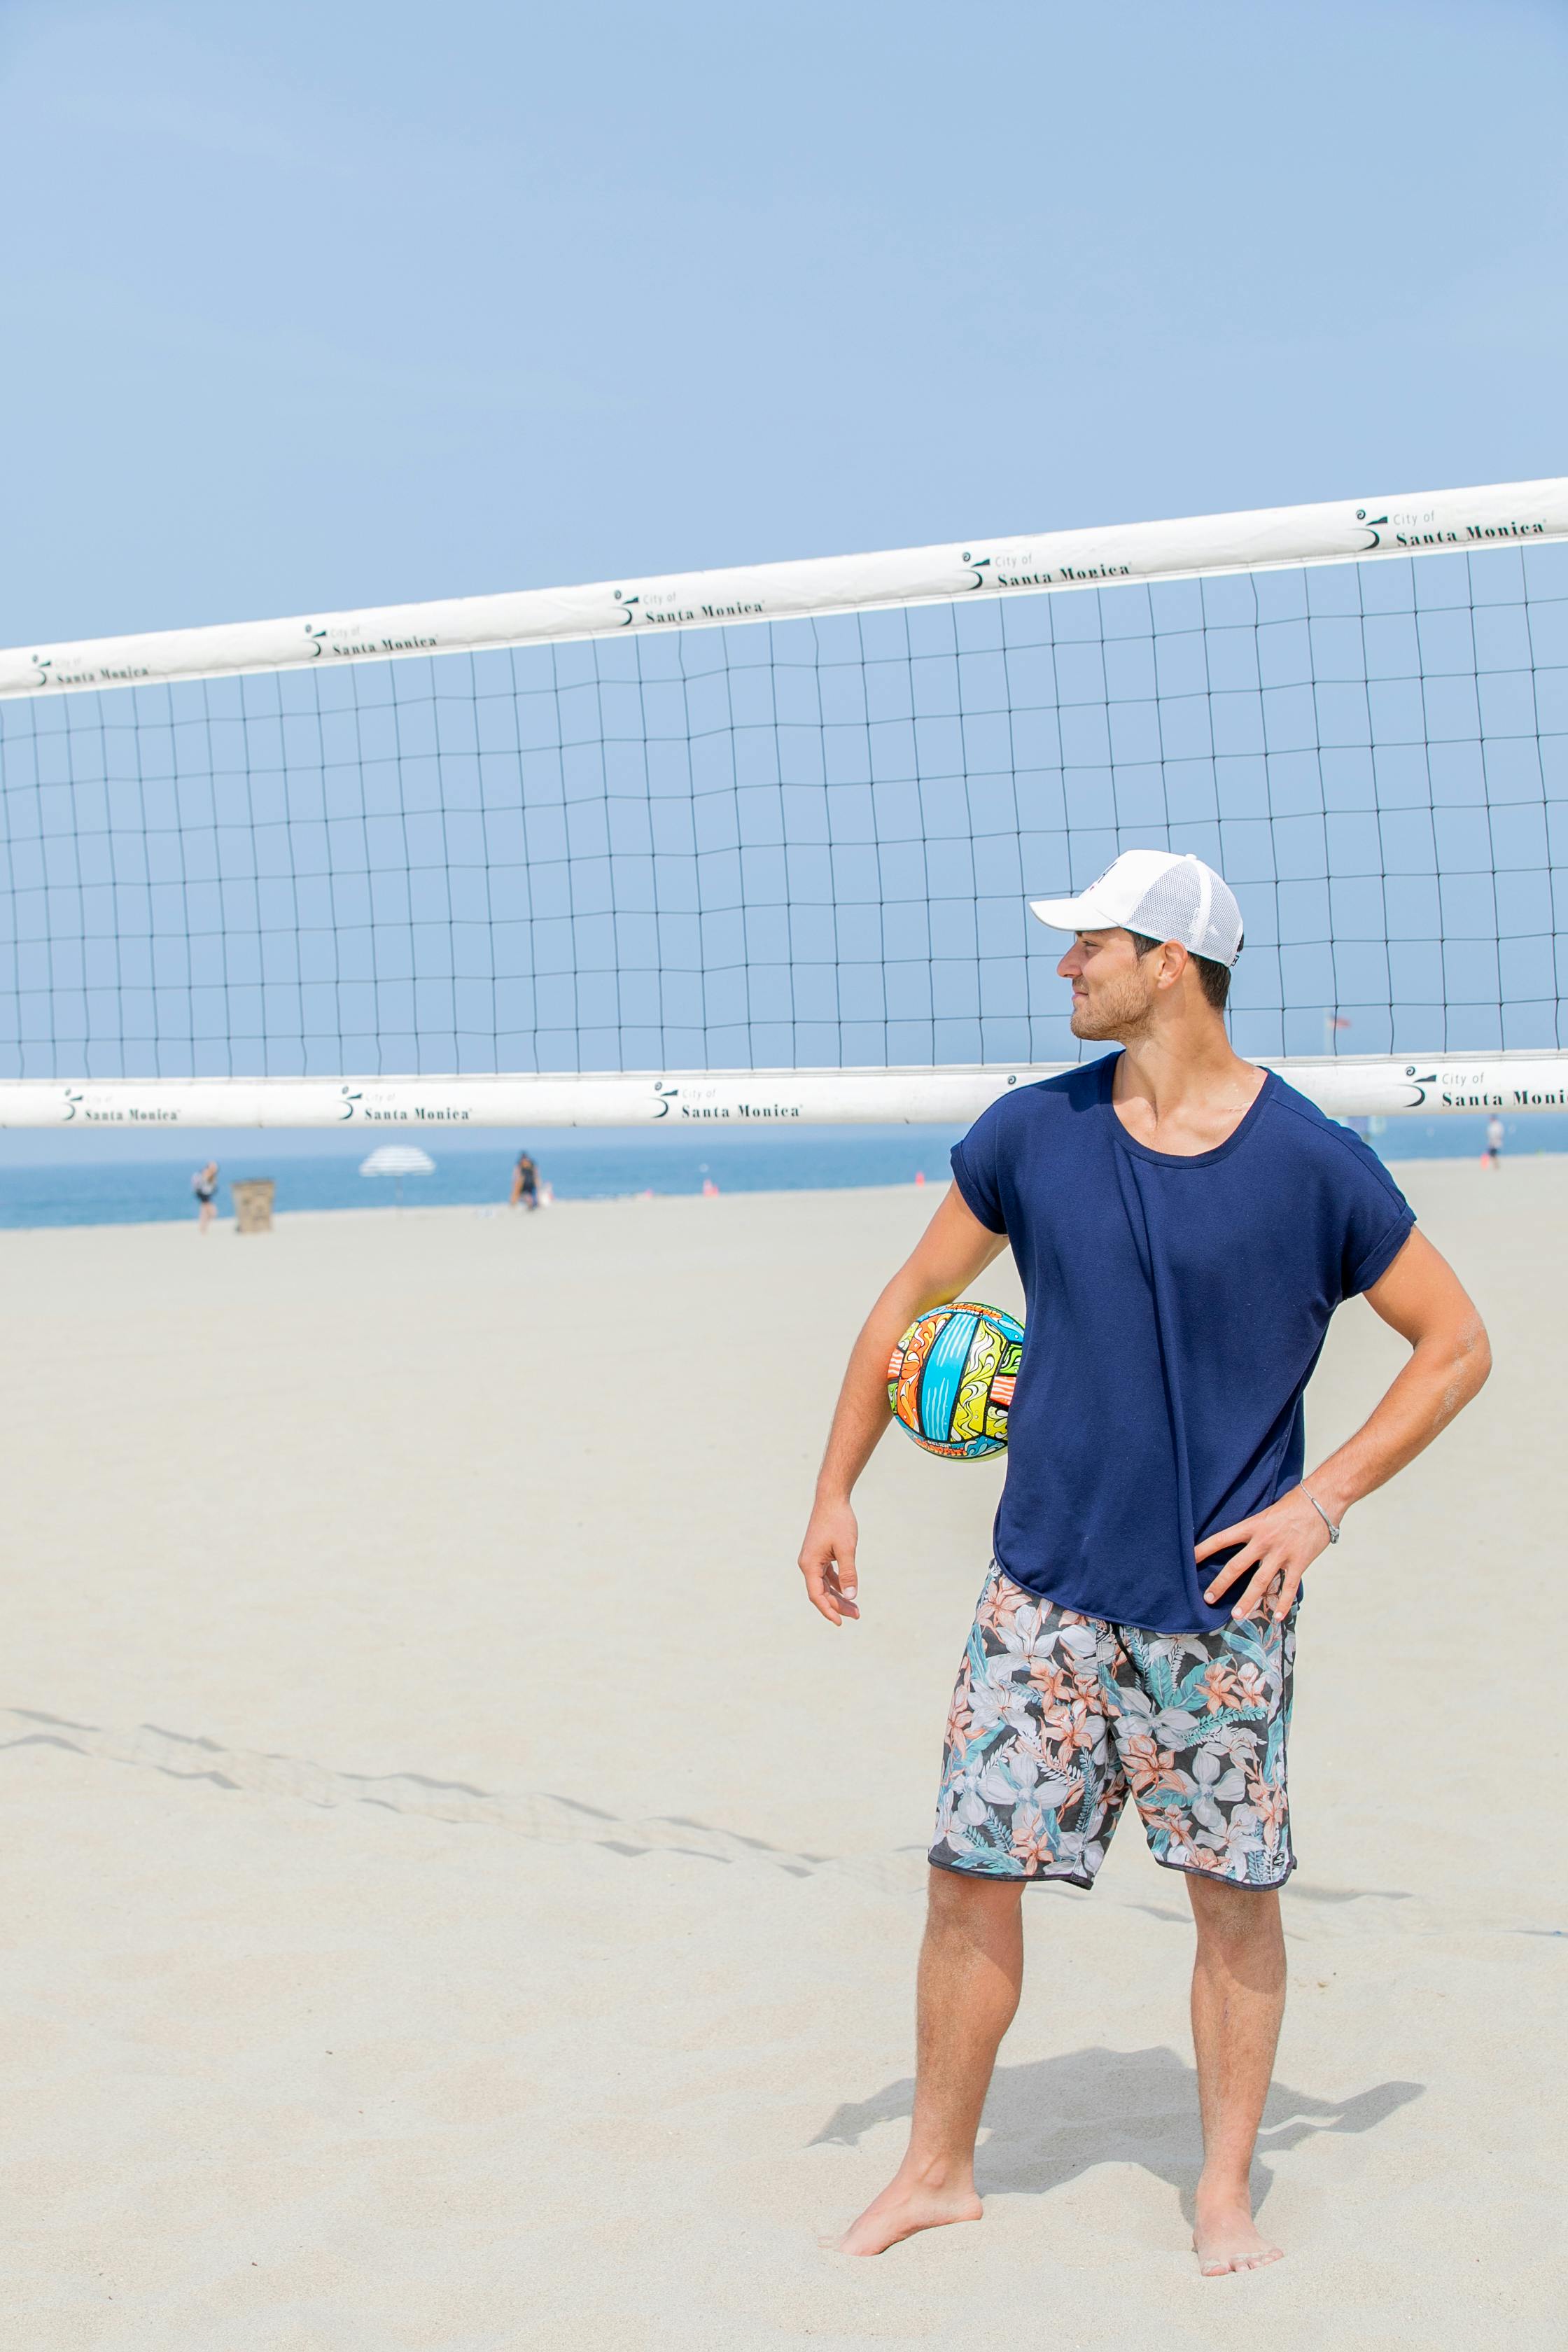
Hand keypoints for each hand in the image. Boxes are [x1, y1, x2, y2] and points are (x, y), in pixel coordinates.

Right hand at [798, 1496, 859, 1625]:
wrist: (832, 1499)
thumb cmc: (839, 1522)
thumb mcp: (847, 1549)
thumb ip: (848, 1574)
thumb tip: (852, 1596)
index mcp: (809, 1565)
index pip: (817, 1595)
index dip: (828, 1610)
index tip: (840, 1623)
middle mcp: (807, 1564)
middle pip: (821, 1593)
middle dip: (838, 1605)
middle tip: (857, 1615)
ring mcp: (813, 1560)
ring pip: (824, 1586)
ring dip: (839, 1596)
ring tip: (856, 1608)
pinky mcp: (819, 1555)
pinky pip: (826, 1576)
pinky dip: (837, 1584)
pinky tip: (848, 1591)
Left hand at [1194, 1487, 1332, 1622]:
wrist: (1321, 1501)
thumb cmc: (1293, 1504)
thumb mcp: (1266, 1513)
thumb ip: (1253, 1530)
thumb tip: (1239, 1542)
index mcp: (1253, 1526)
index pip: (1221, 1539)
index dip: (1203, 1549)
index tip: (1188, 1559)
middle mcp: (1264, 1541)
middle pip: (1237, 1566)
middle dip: (1221, 1584)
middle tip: (1208, 1598)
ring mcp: (1282, 1553)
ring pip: (1261, 1581)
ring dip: (1248, 1600)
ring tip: (1236, 1615)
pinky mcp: (1299, 1562)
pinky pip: (1289, 1587)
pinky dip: (1283, 1604)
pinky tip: (1275, 1617)